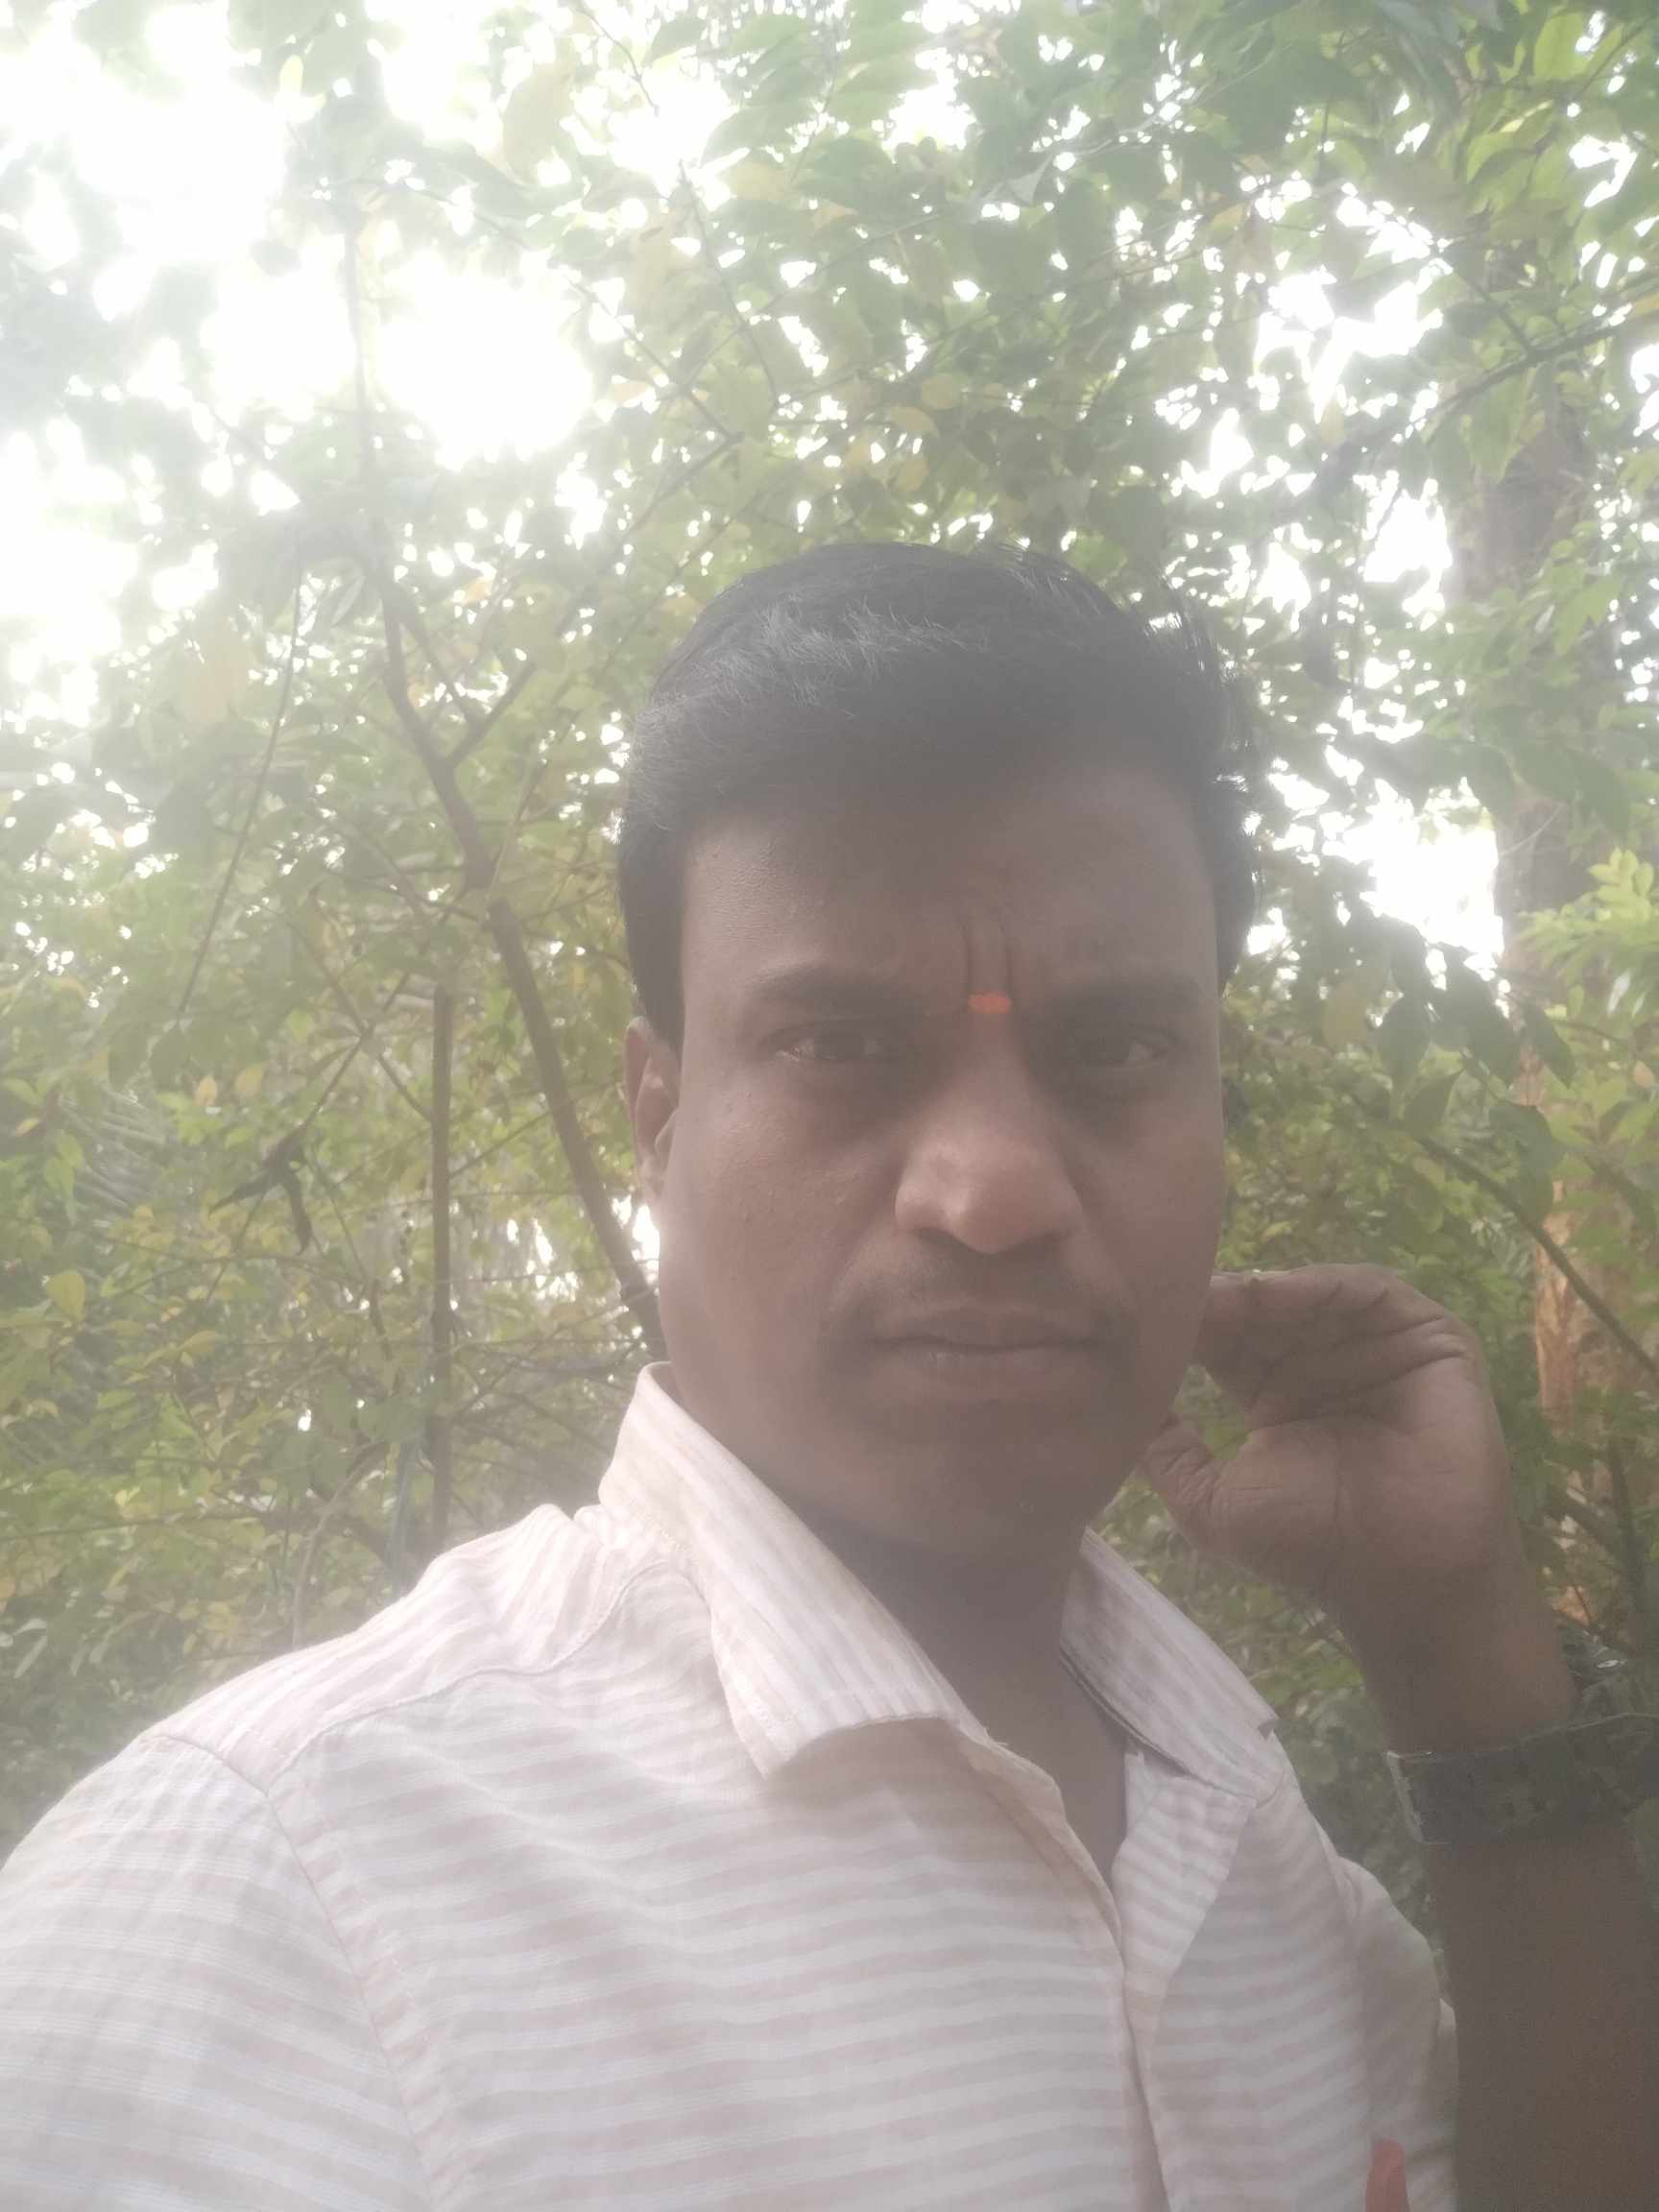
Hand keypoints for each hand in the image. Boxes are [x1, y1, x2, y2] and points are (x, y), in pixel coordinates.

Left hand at [1140, 1265, 1542, 1670]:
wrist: (1404, 1578)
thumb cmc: (1313, 1545)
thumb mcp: (1211, 1501)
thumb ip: (1163, 1454)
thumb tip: (1111, 1409)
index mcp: (1270, 1389)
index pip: (1220, 1337)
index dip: (1183, 1324)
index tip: (1138, 1319)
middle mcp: (1318, 1358)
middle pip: (1259, 1308)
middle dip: (1216, 1301)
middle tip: (1172, 1296)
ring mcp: (1373, 1344)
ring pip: (1307, 1294)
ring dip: (1259, 1291)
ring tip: (1215, 1298)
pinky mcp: (1427, 1337)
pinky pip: (1369, 1294)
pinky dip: (1319, 1286)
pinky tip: (1273, 1294)